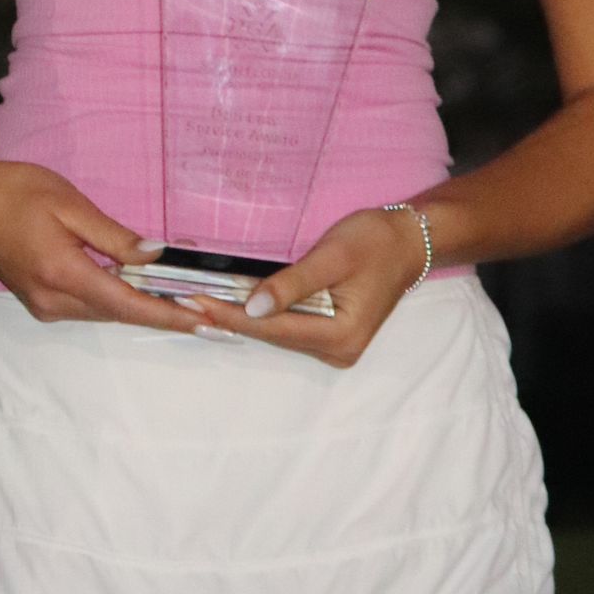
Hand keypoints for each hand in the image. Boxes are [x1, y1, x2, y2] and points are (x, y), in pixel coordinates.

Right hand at [0, 158, 201, 330]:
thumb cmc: (18, 193)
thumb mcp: (70, 204)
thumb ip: (114, 237)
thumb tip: (156, 258)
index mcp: (62, 274)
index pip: (127, 303)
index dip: (168, 315)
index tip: (204, 322)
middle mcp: (54, 301)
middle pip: (120, 313)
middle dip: (164, 312)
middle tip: (208, 307)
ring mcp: (46, 307)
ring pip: (106, 312)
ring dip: (143, 307)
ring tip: (184, 300)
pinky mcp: (43, 303)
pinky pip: (90, 307)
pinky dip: (119, 301)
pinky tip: (141, 290)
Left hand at [183, 205, 429, 367]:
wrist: (409, 242)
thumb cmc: (374, 242)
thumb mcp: (332, 256)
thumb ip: (293, 284)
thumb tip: (252, 308)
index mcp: (342, 336)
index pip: (274, 329)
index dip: (231, 315)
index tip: (194, 300)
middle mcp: (338, 352)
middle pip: (272, 336)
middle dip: (228, 317)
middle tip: (184, 298)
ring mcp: (334, 348)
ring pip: (276, 334)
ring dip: (240, 317)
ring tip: (199, 300)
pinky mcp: (330, 337)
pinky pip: (287, 328)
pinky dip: (260, 316)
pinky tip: (231, 303)